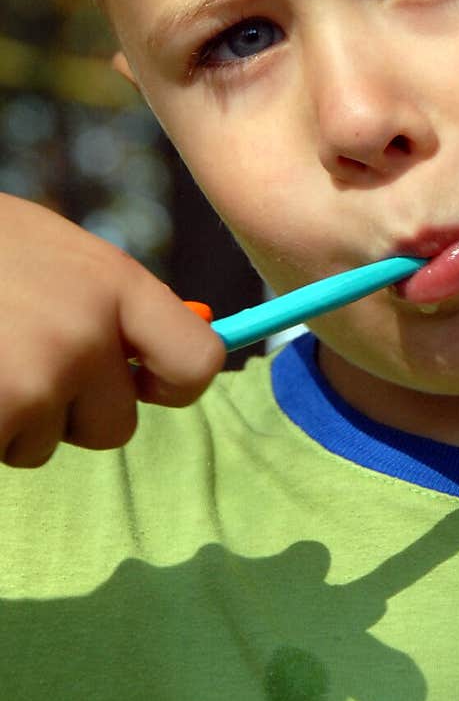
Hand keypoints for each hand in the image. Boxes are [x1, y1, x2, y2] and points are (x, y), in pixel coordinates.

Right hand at [0, 193, 225, 467]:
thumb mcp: (52, 251)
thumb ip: (106, 302)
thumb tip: (167, 355)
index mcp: (114, 283)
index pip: (196, 361)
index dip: (173, 383)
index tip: (146, 384)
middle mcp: (86, 334)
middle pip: (116, 425)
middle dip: (69, 410)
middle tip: (16, 359)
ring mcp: (36, 382)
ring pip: (44, 444)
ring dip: (12, 417)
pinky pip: (0, 449)